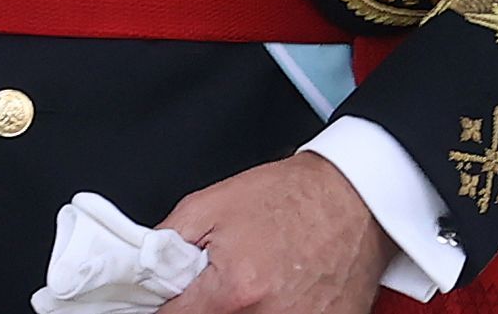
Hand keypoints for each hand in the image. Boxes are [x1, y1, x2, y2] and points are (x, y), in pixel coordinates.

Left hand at [159, 153, 389, 313]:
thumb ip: (166, 242)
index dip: (164, 308)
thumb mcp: (208, 205)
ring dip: (240, 311)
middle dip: (205, 305)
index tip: (166, 301)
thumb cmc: (290, 196)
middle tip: (217, 282)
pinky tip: (279, 292)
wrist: (354, 196)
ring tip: (254, 282)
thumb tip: (142, 269)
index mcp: (235, 291)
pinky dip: (276, 311)